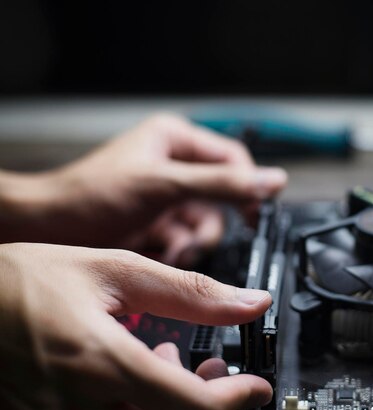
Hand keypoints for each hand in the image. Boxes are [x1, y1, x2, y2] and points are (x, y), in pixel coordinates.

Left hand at [0, 113, 286, 264]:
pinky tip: (158, 253)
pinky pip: (187, 239)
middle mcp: (174, 166)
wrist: (46, 232)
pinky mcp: (158, 224)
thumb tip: (272, 182)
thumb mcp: (165, 185)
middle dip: (209, 223)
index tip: (255, 214)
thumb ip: (223, 184)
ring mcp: (166, 198)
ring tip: (169, 248)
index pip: (233, 159)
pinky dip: (177, 250)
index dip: (247, 186)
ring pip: (206, 223)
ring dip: (192, 241)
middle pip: (223, 197)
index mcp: (176, 140)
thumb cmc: (91, 196)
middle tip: (195, 238)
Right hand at [0, 243, 272, 409]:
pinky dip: (134, 407)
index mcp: (102, 363)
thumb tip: (251, 303)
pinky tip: (129, 375)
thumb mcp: (116, 271)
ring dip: (170, 403)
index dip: (235, 400)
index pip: (192, 408)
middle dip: (206, 401)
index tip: (255, 387)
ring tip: (165, 359)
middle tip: (214, 367)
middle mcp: (77, 407)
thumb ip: (191, 293)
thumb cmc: (25, 280)